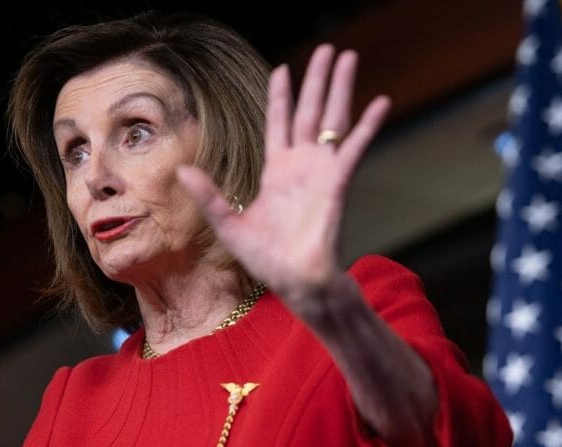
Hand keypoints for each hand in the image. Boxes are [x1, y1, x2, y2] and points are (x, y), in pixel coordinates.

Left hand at [177, 44, 389, 299]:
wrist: (296, 281)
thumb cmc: (266, 259)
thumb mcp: (228, 223)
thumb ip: (209, 194)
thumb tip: (181, 169)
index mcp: (277, 171)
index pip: (279, 122)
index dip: (281, 96)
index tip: (284, 69)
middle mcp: (302, 164)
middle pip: (310, 111)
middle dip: (318, 80)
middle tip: (329, 49)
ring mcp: (322, 171)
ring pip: (334, 119)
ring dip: (342, 88)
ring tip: (349, 58)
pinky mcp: (338, 182)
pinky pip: (355, 147)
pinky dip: (368, 125)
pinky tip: (380, 101)